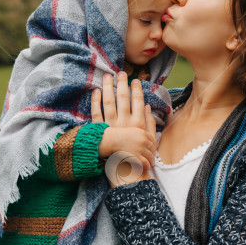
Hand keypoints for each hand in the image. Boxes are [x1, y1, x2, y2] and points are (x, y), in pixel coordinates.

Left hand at [90, 72, 156, 187]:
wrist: (127, 172)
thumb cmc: (140, 158)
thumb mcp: (150, 140)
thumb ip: (149, 122)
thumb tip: (147, 107)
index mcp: (138, 123)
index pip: (137, 101)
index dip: (136, 89)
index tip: (134, 80)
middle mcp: (124, 122)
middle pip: (123, 97)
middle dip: (122, 83)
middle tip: (120, 72)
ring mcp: (111, 126)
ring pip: (109, 102)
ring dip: (108, 87)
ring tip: (107, 76)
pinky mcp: (101, 131)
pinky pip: (96, 113)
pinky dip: (95, 101)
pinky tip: (96, 91)